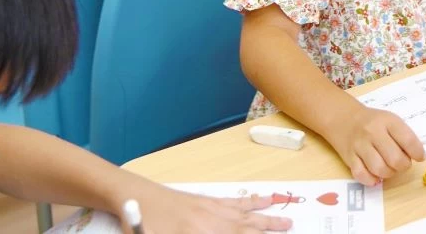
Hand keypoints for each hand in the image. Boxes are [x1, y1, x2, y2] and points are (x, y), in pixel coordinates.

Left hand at [123, 182, 292, 232]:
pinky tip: (259, 200)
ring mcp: (210, 208)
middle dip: (269, 230)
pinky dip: (249, 202)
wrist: (133, 196)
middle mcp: (212, 220)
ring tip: (285, 219)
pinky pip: (233, 203)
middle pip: (247, 228)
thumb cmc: (142, 224)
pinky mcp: (205, 200)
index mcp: (202, 233)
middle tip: (291, 227)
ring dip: (266, 217)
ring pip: (245, 214)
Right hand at [324, 106, 424, 186]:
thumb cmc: (373, 122)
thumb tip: (416, 156)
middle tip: (402, 163)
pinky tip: (376, 175)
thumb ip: (403, 136)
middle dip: (403, 166)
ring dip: (389, 173)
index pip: (408, 140)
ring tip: (389, 168)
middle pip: (395, 159)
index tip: (419, 157)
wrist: (345, 118)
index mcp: (388, 121)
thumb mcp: (391, 121)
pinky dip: (372, 180)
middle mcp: (373, 132)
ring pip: (379, 169)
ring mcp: (359, 146)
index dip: (417, 152)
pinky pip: (362, 176)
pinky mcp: (349, 158)